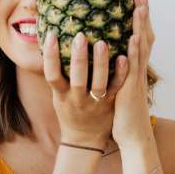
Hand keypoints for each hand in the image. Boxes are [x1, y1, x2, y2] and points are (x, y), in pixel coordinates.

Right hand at [43, 27, 127, 146]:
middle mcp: (77, 99)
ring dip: (101, 63)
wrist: (84, 138)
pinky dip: (121, 73)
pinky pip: (117, 87)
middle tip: (80, 36)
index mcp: (61, 95)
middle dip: (78, 58)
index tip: (52, 35)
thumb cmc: (69, 111)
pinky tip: (124, 57)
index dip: (50, 57)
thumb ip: (56, 75)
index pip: (52, 75)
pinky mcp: (110, 102)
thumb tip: (51, 43)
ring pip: (98, 83)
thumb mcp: (57, 96)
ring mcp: (95, 102)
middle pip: (77, 79)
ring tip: (102, 43)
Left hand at [112, 0, 155, 147]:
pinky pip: (132, 70)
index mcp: (134, 70)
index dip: (139, 21)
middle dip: (142, 17)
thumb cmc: (121, 114)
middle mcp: (137, 72)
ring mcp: (136, 80)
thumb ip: (114, 71)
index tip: (136, 1)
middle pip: (143, 38)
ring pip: (140, 50)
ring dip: (140, 28)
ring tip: (139, 8)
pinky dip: (134, 53)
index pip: (138, 39)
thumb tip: (103, 58)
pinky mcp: (131, 90)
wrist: (132, 137)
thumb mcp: (119, 88)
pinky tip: (133, 39)